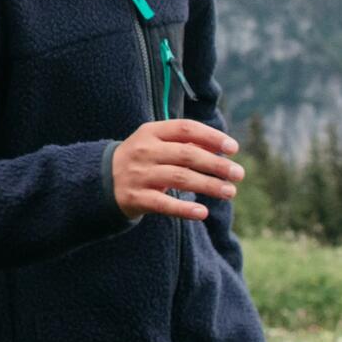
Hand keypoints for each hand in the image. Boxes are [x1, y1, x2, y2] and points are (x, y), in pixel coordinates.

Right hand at [111, 120, 243, 221]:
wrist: (102, 180)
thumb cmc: (141, 159)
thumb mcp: (156, 143)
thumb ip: (184, 142)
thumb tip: (222, 147)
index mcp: (150, 132)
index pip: (185, 129)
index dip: (211, 137)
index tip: (233, 148)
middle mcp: (144, 151)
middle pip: (186, 155)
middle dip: (216, 164)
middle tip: (239, 173)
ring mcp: (139, 174)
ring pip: (179, 178)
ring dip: (208, 185)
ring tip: (230, 191)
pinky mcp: (136, 197)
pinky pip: (163, 203)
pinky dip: (184, 209)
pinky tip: (203, 213)